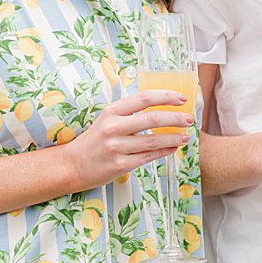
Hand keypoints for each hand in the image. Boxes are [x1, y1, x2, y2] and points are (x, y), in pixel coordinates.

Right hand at [63, 90, 192, 188]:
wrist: (73, 165)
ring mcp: (116, 147)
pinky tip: (172, 148)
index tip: (182, 98)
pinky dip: (163, 152)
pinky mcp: (119, 165)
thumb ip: (130, 113)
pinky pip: (148, 157)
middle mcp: (113, 128)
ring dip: (173, 138)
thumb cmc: (95, 140)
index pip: (144, 98)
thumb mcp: (108, 119)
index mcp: (111, 111)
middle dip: (175, 118)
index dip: (165, 97)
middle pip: (152, 119)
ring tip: (185, 136)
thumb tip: (163, 107)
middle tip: (189, 119)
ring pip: (152, 141)